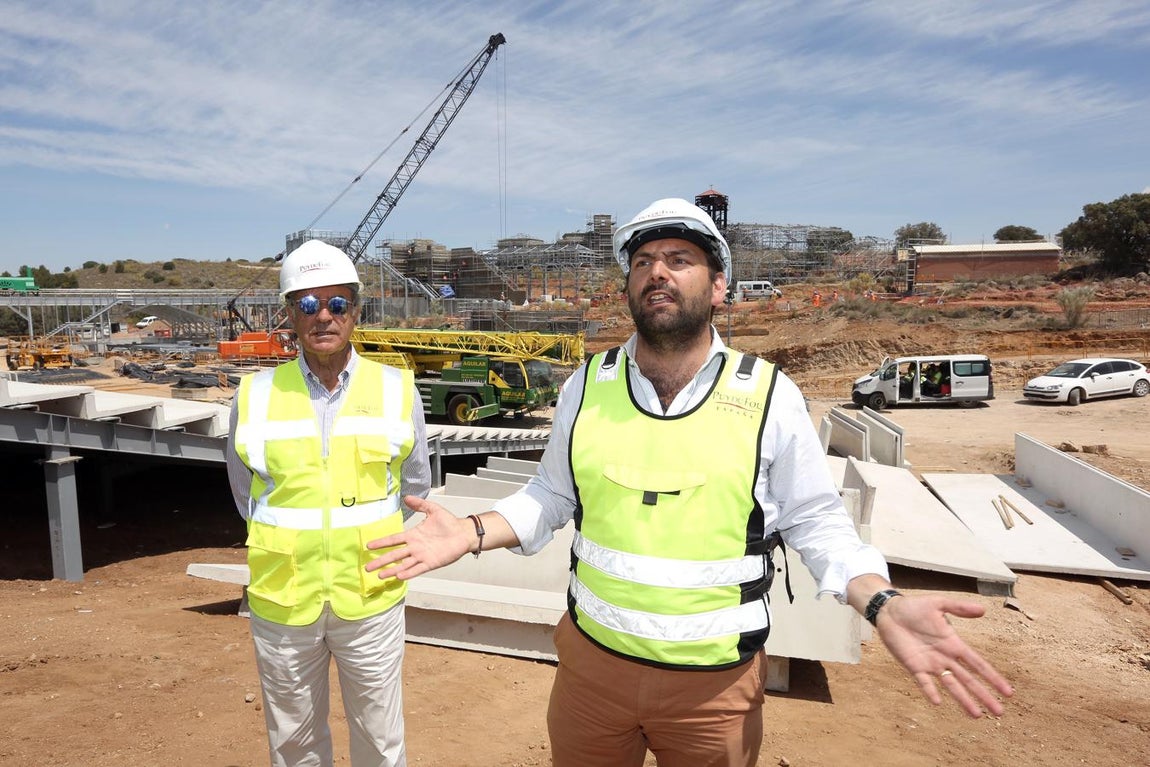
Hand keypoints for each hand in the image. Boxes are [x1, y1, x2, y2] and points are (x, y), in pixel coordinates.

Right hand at [364, 495, 474, 580]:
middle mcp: (415, 547)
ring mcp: (422, 556)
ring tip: (380, 576)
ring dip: (391, 570)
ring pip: (403, 565)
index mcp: (413, 535)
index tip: (368, 546)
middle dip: (381, 561)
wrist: (464, 533)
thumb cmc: (449, 523)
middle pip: (394, 555)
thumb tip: (407, 497)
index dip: (381, 543)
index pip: (394, 540)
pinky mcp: (431, 563)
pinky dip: (408, 573)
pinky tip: (398, 577)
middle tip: (367, 567)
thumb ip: (420, 504)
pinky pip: (417, 569)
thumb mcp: (433, 510)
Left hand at [876, 593, 1013, 717]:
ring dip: (963, 699)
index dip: (992, 678)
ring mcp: (930, 664)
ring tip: (976, 715)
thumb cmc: (915, 607)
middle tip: (999, 713)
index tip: (1008, 692)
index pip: (978, 665)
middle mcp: (945, 658)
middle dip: (983, 695)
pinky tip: (938, 702)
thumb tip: (983, 609)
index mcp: (954, 644)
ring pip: (951, 685)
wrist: (890, 611)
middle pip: (968, 680)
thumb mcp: (939, 604)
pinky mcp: (913, 666)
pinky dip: (930, 691)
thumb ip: (959, 608)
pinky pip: (923, 682)